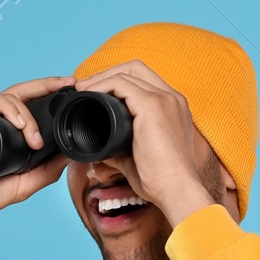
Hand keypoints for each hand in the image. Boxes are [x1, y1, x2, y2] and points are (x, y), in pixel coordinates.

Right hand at [0, 78, 70, 256]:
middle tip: (66, 84)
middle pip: (22, 91)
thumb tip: (72, 155)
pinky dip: (4, 108)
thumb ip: (47, 171)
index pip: (32, 104)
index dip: (50, 92)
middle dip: (46, 85)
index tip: (71, 87)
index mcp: (9, 130)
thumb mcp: (24, 185)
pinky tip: (16, 124)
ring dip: (25, 112)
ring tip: (33, 136)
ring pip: (7, 96)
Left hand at [70, 59, 212, 226]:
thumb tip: (103, 152)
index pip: (145, 80)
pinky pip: (121, 83)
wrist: (176, 191)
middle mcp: (172, 98)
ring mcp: (164, 99)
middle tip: (87, 87)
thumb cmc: (161, 182)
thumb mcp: (139, 160)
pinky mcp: (152, 106)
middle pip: (137, 68)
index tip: (97, 93)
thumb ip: (122, 151)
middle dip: (109, 73)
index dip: (119, 81)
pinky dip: (102, 85)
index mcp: (174, 108)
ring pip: (128, 71)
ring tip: (83, 89)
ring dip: (102, 77)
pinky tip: (89, 94)